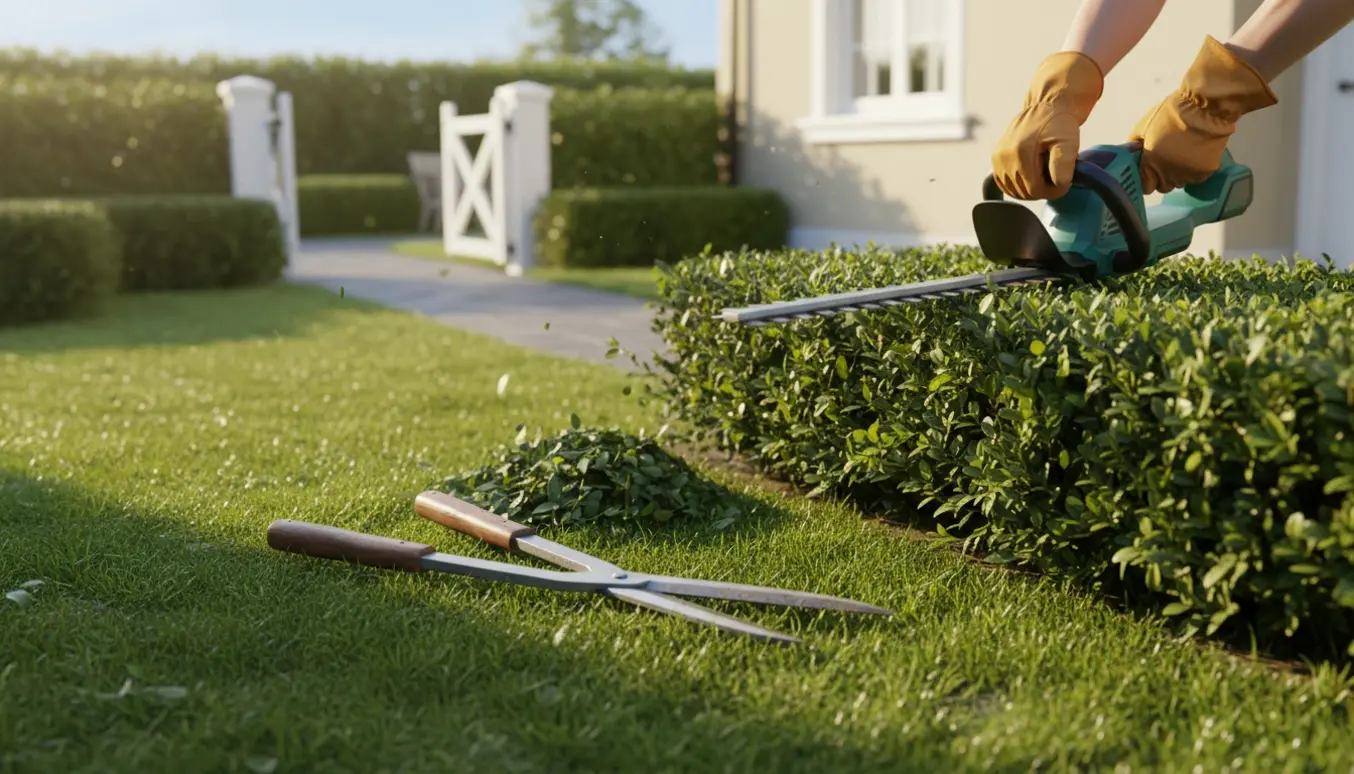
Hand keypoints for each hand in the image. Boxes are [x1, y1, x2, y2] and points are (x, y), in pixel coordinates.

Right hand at [991, 51, 1103, 199]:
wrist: (1045, 105)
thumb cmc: (1060, 124)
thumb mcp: (1069, 142)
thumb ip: (1064, 165)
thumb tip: (1058, 185)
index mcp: (1021, 152)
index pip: (1035, 190)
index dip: (1053, 191)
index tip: (1065, 181)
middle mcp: (1004, 156)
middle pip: (1024, 192)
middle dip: (1043, 189)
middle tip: (1056, 176)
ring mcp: (997, 158)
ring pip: (1014, 191)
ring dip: (1031, 187)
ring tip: (1045, 173)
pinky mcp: (995, 158)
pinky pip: (1005, 184)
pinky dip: (1019, 184)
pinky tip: (1032, 174)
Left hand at [1129, 36, 1276, 193]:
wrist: (1205, 107)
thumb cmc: (1171, 113)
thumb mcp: (1144, 127)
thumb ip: (1136, 146)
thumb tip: (1133, 156)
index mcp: (1151, 164)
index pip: (1146, 187)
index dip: (1147, 179)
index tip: (1149, 171)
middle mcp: (1169, 175)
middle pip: (1164, 186)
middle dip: (1163, 176)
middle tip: (1166, 159)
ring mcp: (1189, 175)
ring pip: (1181, 182)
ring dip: (1180, 173)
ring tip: (1183, 154)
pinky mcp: (1207, 171)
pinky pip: (1197, 177)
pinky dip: (1196, 169)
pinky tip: (1196, 153)